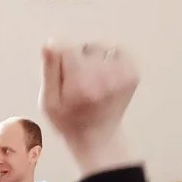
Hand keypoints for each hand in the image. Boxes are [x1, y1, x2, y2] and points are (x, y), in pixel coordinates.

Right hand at [39, 41, 138, 176]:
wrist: (98, 138)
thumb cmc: (69, 120)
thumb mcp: (49, 101)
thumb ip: (49, 71)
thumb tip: (50, 43)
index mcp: (81, 86)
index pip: (65, 47)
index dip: (59, 56)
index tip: (60, 73)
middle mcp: (104, 79)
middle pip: (83, 47)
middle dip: (76, 60)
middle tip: (77, 85)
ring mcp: (122, 76)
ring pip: (100, 47)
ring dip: (93, 58)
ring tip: (91, 82)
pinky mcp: (132, 73)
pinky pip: (117, 50)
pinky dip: (109, 58)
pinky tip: (104, 78)